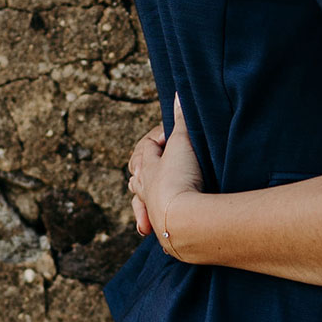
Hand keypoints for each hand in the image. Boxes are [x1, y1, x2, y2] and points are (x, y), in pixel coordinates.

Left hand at [127, 95, 203, 257]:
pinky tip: (148, 226)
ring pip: (140, 200)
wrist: (184, 220)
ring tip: (145, 195)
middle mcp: (145, 189)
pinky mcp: (163, 227)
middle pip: (138, 175)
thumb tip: (179, 94)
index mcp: (147, 167)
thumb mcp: (183, 143)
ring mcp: (152, 209)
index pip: (146, 148)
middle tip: (145, 166)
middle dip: (142, 169)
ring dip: (141, 198)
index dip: (157, 139)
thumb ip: (181, 119)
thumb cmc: (179, 178)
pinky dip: (149, 220)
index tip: (173, 135)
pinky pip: (151, 222)